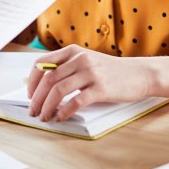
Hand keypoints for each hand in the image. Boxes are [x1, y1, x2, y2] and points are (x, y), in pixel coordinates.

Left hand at [26, 45, 153, 121]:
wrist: (139, 74)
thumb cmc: (110, 71)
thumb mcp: (86, 61)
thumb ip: (66, 68)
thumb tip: (41, 85)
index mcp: (72, 51)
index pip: (41, 63)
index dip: (32, 81)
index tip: (30, 95)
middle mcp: (79, 59)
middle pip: (48, 79)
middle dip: (37, 98)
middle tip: (33, 111)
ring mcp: (90, 73)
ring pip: (59, 90)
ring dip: (47, 106)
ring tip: (45, 117)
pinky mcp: (101, 88)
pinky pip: (76, 101)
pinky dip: (65, 111)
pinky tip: (61, 117)